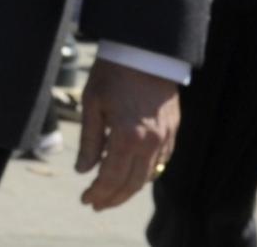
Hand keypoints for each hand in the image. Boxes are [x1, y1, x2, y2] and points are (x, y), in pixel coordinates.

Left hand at [73, 59, 180, 209]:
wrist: (145, 52)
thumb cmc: (112, 74)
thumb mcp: (92, 104)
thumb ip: (90, 141)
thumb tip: (83, 171)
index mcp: (127, 136)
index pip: (112, 178)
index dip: (98, 193)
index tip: (85, 201)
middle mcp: (150, 143)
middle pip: (132, 184)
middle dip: (113, 198)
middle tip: (96, 204)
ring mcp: (165, 139)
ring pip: (148, 176)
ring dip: (129, 189)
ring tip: (111, 195)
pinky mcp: (173, 132)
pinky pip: (160, 162)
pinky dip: (145, 173)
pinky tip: (132, 175)